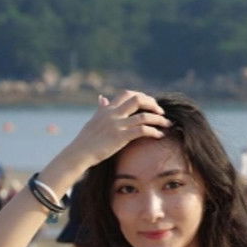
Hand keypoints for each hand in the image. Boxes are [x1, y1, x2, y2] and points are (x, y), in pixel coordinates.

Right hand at [40, 90, 171, 188]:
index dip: (141, 96)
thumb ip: (101, 109)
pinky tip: (159, 135)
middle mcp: (113, 114)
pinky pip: (142, 131)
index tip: (149, 103)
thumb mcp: (94, 120)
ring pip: (144, 116)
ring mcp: (117, 125)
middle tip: (160, 111)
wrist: (79, 152)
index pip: (127, 93)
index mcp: (108, 109)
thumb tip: (103, 98)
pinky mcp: (121, 137)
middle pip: (138, 99)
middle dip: (152, 104)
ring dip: (158, 119)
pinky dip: (153, 132)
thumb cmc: (86, 139)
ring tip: (167, 124)